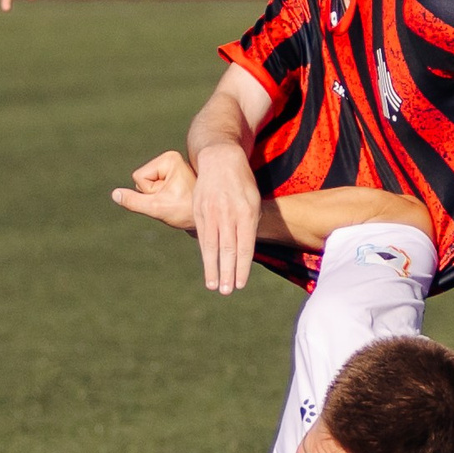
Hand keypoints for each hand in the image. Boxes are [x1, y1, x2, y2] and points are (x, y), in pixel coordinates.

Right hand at [111, 150, 197, 232]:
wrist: (205, 219)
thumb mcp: (157, 207)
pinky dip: (161, 197)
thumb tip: (115, 194)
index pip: (139, 177)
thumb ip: (134, 201)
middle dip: (153, 195)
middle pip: (141, 180)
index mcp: (168, 159)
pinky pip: (153, 188)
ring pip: (146, 185)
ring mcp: (171, 167)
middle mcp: (170, 159)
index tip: (170, 197)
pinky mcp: (172, 175)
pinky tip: (176, 199)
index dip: (149, 192)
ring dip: (157, 197)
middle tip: (173, 200)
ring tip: (176, 200)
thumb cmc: (186, 212)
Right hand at [191, 142, 259, 294]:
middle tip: (227, 291)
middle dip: (228, 272)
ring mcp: (211, 212)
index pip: (245, 245)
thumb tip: (247, 250)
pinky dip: (205, 254)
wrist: (220, 160)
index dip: (243, 266)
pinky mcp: (199, 211)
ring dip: (213, 268)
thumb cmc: (242, 183)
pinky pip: (202, 236)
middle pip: (228, 249)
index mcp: (246, 212)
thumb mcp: (254, 200)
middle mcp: (228, 213)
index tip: (241, 284)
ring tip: (213, 285)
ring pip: (212, 245)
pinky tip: (207, 266)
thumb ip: (251, 224)